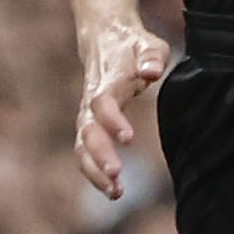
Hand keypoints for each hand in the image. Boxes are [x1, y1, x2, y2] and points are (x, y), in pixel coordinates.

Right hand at [75, 18, 169, 198]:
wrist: (105, 40)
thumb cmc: (132, 47)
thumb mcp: (149, 44)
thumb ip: (151, 56)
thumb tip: (152, 71)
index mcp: (107, 82)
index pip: (103, 102)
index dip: (112, 120)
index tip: (128, 138)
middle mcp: (91, 103)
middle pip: (87, 130)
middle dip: (99, 154)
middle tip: (116, 174)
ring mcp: (87, 118)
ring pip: (82, 148)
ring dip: (95, 172)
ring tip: (115, 192)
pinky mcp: (89, 129)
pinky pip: (86, 155)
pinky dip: (96, 175)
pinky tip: (115, 191)